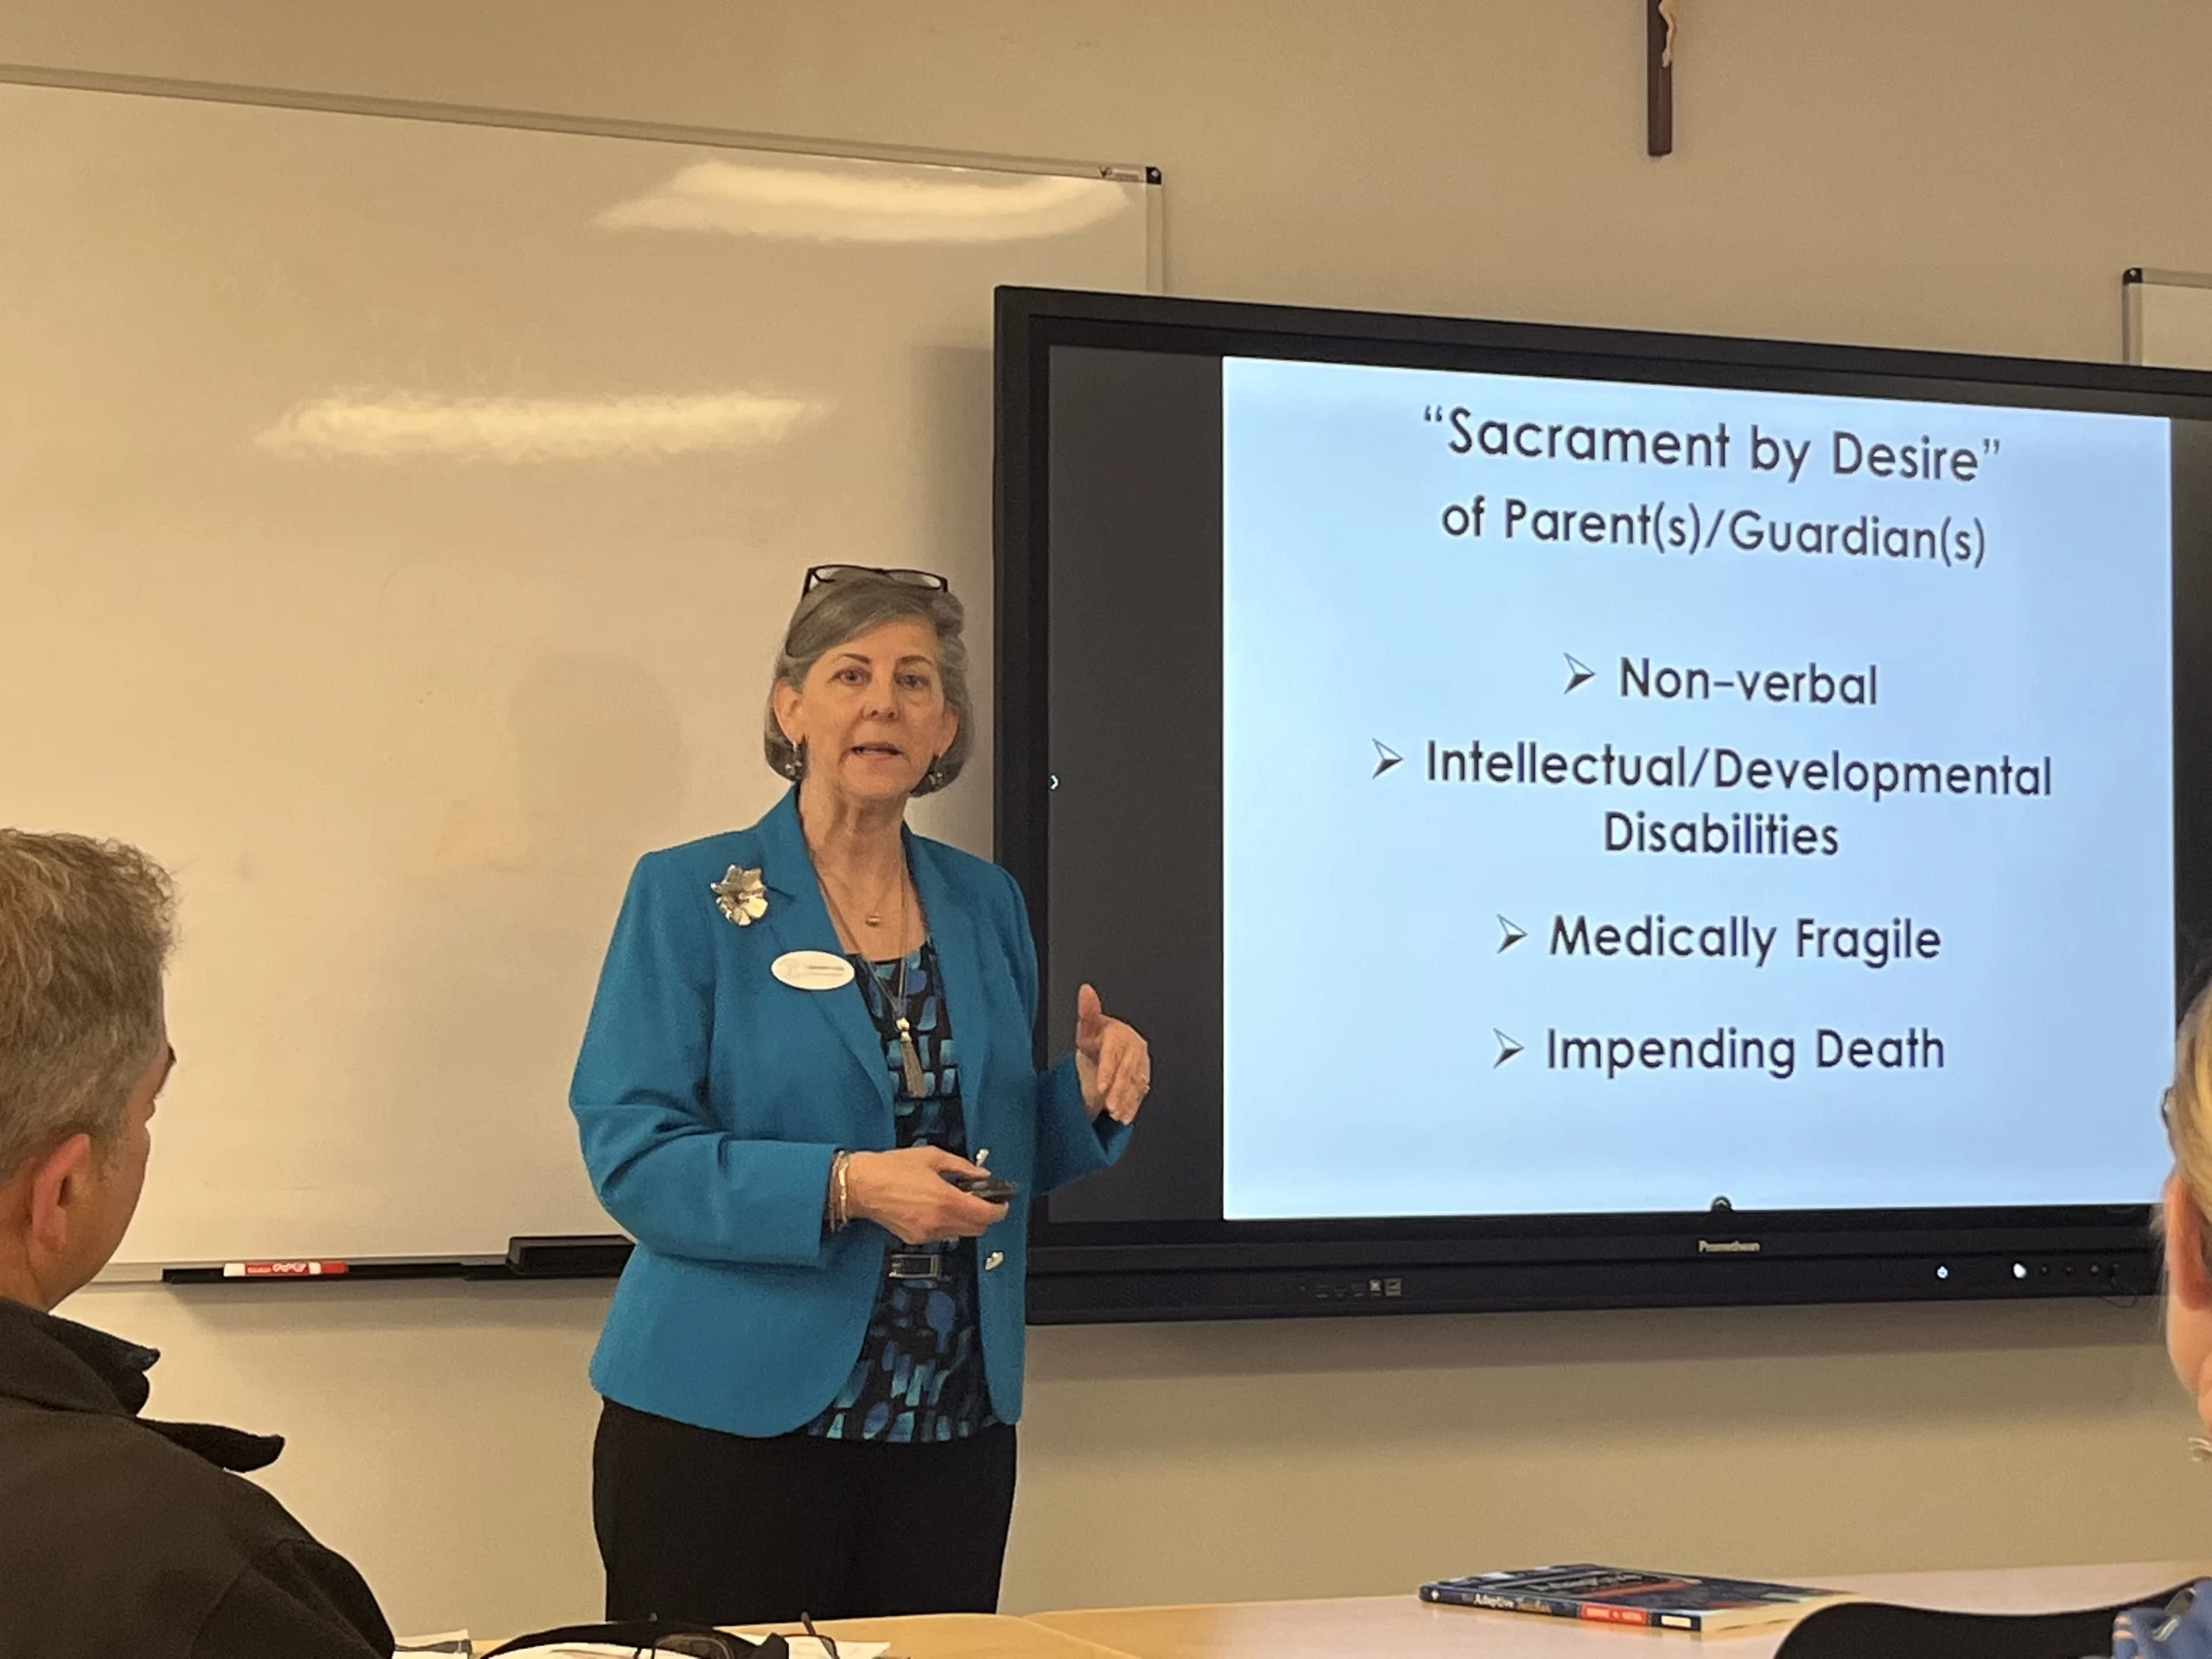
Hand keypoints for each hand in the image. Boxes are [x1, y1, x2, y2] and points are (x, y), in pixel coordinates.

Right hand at [843, 1147, 1007, 1244]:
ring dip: (967, 1220)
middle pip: (978, 1228)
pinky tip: (938, 1208)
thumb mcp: (932, 1157)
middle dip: (985, 1215)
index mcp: (946, 1200)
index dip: (1000, 1209)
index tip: (1002, 1202)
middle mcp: (939, 1221)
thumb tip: (981, 1174)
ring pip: (961, 1233)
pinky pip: (942, 1235)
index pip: (987, 1215)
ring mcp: (927, 1233)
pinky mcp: (915, 1238)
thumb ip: (962, 1167)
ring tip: (958, 1200)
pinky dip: (948, 1224)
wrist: (861, 1185)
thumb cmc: (891, 1168)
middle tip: (983, 1199)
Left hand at [1075, 983, 1150, 1124]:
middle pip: (1128, 1071)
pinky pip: (1139, 1094)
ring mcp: (1140, 1065)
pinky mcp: (1143, 1079)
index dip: (1109, 1070)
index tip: (1101, 1085)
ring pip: (1135, 1084)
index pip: (1115, 1052)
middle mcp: (1134, 1049)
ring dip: (1126, 1101)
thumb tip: (1085, 991)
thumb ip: (1087, 1010)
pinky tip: (1124, 1116)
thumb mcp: (1087, 1026)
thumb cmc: (1096, 1038)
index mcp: (1120, 1034)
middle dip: (1119, 1089)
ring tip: (1115, 1114)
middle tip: (1109, 1106)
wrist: (1108, 1051)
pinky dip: (1132, 1107)